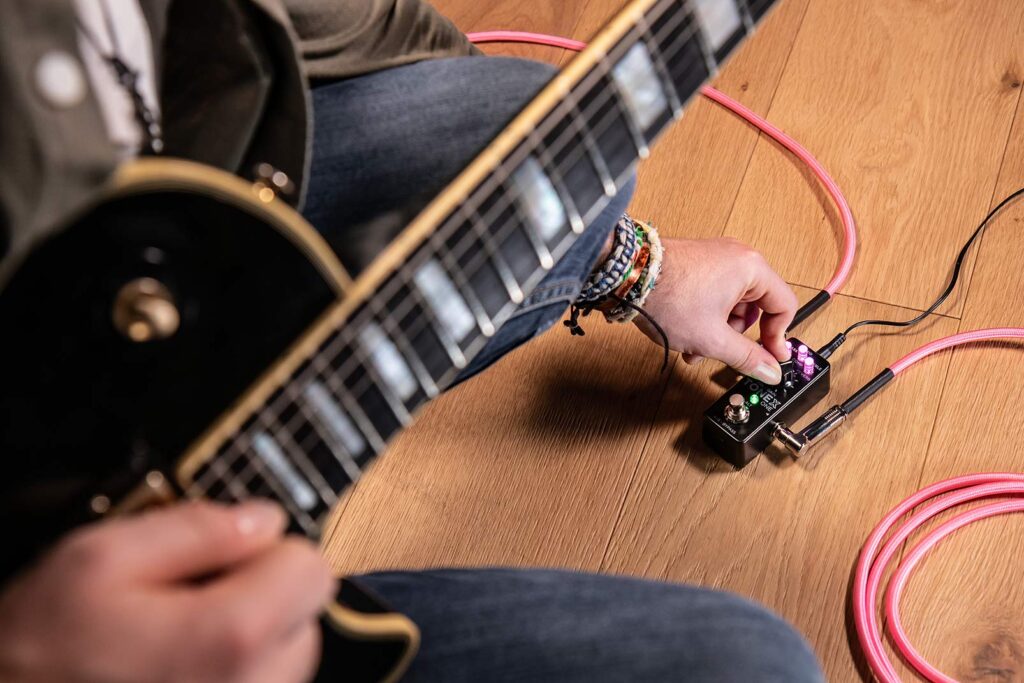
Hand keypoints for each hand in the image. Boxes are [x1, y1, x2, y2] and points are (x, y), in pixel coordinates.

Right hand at [0, 500, 334, 682]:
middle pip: (304, 611)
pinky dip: (236, 672)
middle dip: (260, 591)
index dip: (266, 547)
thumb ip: (194, 527)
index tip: (224, 554)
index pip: (312, 566)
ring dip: (248, 636)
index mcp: (233, 636)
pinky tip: (179, 669)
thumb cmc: (39, 657)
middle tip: (187, 599)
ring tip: (175, 639)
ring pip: (287, 654)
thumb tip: (262, 517)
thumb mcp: (100, 560)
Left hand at [637, 237, 797, 383]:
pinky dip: (704, 316)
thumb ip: (746, 357)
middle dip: (735, 336)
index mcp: (751, 268)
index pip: (784, 305)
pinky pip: (713, 293)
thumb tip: (769, 370)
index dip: (778, 336)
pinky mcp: (696, 263)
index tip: (769, 357)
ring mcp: (715, 257)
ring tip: (693, 345)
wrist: (626, 276)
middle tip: (719, 350)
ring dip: (716, 330)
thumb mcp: (713, 338)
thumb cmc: (668, 297)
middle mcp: (736, 257)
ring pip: (731, 303)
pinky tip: (685, 332)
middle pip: (756, 307)